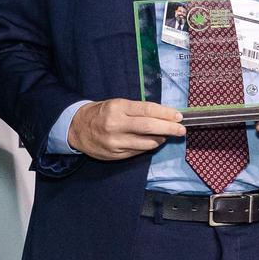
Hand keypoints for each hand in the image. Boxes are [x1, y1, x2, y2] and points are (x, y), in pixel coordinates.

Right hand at [68, 99, 186, 159]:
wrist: (77, 128)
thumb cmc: (101, 113)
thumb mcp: (116, 104)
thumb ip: (137, 109)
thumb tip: (163, 115)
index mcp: (117, 108)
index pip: (147, 110)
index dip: (165, 113)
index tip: (178, 116)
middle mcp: (116, 125)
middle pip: (149, 127)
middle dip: (169, 128)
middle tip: (181, 129)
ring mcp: (115, 142)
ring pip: (146, 143)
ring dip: (160, 139)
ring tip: (167, 135)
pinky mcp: (115, 154)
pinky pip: (138, 152)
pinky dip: (149, 147)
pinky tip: (153, 142)